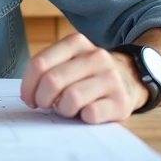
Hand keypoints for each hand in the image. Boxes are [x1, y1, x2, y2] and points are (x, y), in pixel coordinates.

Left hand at [19, 33, 147, 123]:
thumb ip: (50, 69)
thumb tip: (29, 94)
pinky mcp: (120, 101)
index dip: (28, 86)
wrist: (132, 77)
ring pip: (71, 98)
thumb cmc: (90, 74)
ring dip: (63, 109)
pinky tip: (85, 113)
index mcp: (76, 43)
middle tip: (45, 105)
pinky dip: (82, 117)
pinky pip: (90, 114)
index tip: (29, 98)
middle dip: (42, 99)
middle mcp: (95, 57)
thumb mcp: (71, 60)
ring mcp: (110, 78)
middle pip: (52, 81)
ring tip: (67, 108)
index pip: (39, 64)